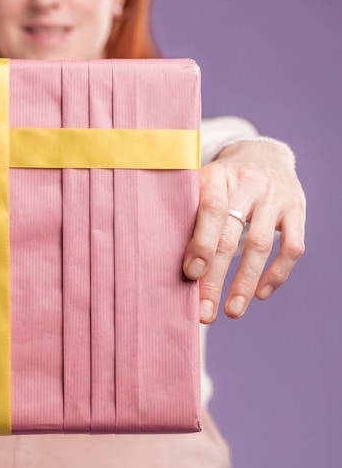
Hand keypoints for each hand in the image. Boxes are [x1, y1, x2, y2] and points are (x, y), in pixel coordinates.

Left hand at [183, 139, 305, 322]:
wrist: (262, 155)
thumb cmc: (220, 183)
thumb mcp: (202, 185)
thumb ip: (189, 214)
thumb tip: (169, 263)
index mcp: (218, 175)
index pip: (211, 210)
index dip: (201, 244)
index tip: (191, 275)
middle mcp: (249, 183)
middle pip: (232, 236)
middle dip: (216, 278)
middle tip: (204, 311)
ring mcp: (276, 196)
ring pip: (262, 246)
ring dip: (245, 283)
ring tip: (231, 311)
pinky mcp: (297, 209)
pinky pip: (293, 247)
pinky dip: (277, 274)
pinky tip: (260, 294)